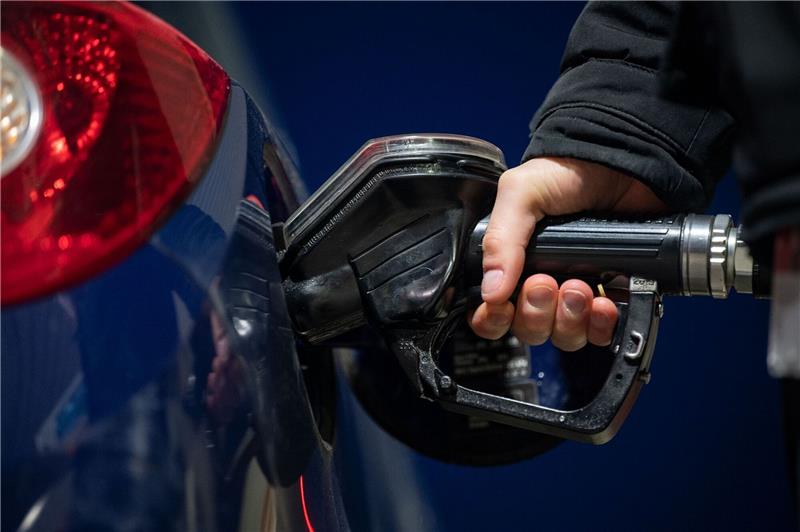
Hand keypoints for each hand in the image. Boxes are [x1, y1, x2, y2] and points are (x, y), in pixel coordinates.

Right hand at [468, 157, 666, 349]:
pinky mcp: (612, 296)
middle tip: (548, 282)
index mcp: (512, 261)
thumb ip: (500, 239)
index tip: (503, 307)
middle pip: (527, 328)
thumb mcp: (521, 193)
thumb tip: (491, 290)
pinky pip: (599, 333)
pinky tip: (604, 301)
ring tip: (582, 286)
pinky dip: (600, 325)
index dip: (493, 319)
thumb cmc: (570, 171)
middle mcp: (541, 281)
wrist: (627, 164)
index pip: (490, 310)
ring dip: (569, 318)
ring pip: (562, 335)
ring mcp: (576, 291)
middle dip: (536, 312)